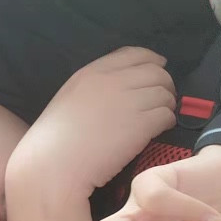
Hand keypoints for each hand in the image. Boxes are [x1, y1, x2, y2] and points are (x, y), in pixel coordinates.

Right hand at [33, 46, 177, 191]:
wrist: (53, 166)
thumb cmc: (53, 142)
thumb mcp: (69, 100)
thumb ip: (94, 89)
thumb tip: (121, 89)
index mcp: (91, 73)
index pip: (134, 54)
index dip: (152, 60)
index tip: (158, 69)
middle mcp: (113, 81)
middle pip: (156, 72)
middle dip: (164, 85)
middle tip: (161, 101)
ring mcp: (128, 101)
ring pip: (165, 93)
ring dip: (167, 105)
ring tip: (159, 119)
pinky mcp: (141, 124)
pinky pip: (166, 115)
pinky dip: (167, 122)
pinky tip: (159, 131)